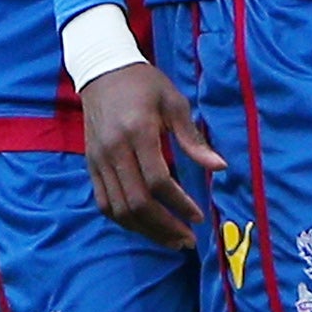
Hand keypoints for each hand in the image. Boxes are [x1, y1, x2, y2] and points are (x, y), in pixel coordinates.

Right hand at [80, 63, 224, 248]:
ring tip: (171, 240)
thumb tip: (220, 167)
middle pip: (137, 202)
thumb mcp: (173, 102)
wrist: (102, 71)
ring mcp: (99, 160)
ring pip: (119, 209)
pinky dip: (125, 221)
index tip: (199, 217)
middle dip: (165, 226)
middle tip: (188, 239)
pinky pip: (104, 203)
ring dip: (146, 231)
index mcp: (137, 132)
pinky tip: (145, 227)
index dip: (179, 204)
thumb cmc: (143, 84)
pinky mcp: (91, 165)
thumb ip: (193, 138)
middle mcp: (114, 150)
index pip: (158, 181)